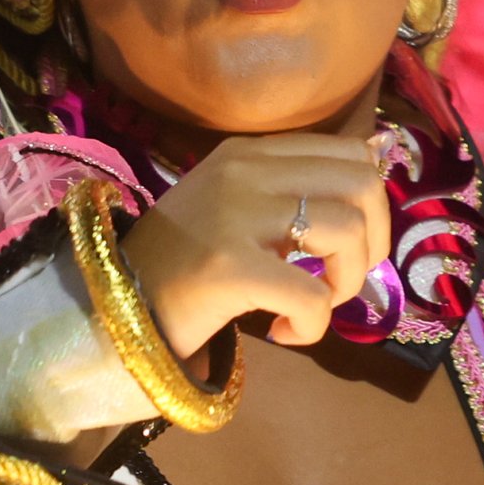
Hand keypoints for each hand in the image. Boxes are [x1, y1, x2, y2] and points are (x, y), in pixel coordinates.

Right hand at [119, 132, 390, 353]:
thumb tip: (374, 180)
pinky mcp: (228, 268)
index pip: (352, 152)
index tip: (349, 245)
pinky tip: (283, 332)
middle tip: (339, 280)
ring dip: (345, 284)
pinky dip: (313, 325)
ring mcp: (234, 215)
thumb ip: (291, 190)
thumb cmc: (179, 267)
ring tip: (308, 307)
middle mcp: (244, 170)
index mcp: (249, 152)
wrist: (109, 309)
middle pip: (364, 184)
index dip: (372, 204)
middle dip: (372, 242)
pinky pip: (313, 295)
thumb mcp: (236, 207)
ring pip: (347, 232)